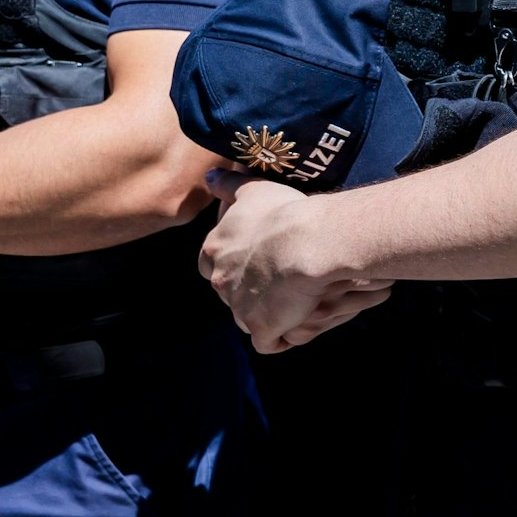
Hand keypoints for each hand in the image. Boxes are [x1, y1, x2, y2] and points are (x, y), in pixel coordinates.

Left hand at [198, 170, 391, 350]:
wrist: (307, 243)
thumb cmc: (282, 212)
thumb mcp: (253, 189)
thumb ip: (227, 184)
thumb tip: (209, 174)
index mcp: (214, 251)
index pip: (211, 263)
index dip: (234, 261)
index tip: (257, 255)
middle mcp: (220, 282)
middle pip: (230, 292)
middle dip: (249, 289)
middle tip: (278, 276)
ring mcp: (239, 309)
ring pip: (247, 317)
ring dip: (266, 312)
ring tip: (293, 298)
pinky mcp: (261, 329)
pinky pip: (268, 342)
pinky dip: (280, 336)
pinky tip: (296, 322)